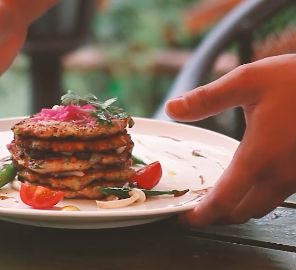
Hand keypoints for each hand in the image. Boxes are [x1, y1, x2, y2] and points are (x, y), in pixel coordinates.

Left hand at [165, 54, 295, 226]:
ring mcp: (294, 177)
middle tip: (195, 208)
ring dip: (234, 210)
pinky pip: (273, 197)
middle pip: (240, 212)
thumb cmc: (293, 80)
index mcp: (260, 155)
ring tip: (214, 199)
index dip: (201, 215)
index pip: (224, 200)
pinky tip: (242, 185)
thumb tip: (172, 108)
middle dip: (214, 216)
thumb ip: (207, 99)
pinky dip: (252, 199)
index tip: (184, 219)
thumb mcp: (247, 81)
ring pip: (259, 208)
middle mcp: (279, 173)